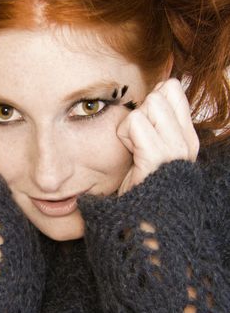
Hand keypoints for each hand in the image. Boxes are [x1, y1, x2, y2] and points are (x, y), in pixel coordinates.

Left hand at [117, 78, 199, 195]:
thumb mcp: (150, 151)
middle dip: (141, 111)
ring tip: (134, 149)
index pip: (173, 89)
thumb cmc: (140, 186)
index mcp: (186, 138)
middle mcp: (186, 141)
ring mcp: (176, 148)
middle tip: (137, 140)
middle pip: (161, 92)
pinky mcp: (158, 156)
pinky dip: (125, 135)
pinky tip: (131, 155)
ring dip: (131, 125)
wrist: (142, 223)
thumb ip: (154, 124)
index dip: (150, 101)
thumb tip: (153, 90)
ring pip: (151, 103)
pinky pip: (136, 122)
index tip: (143, 128)